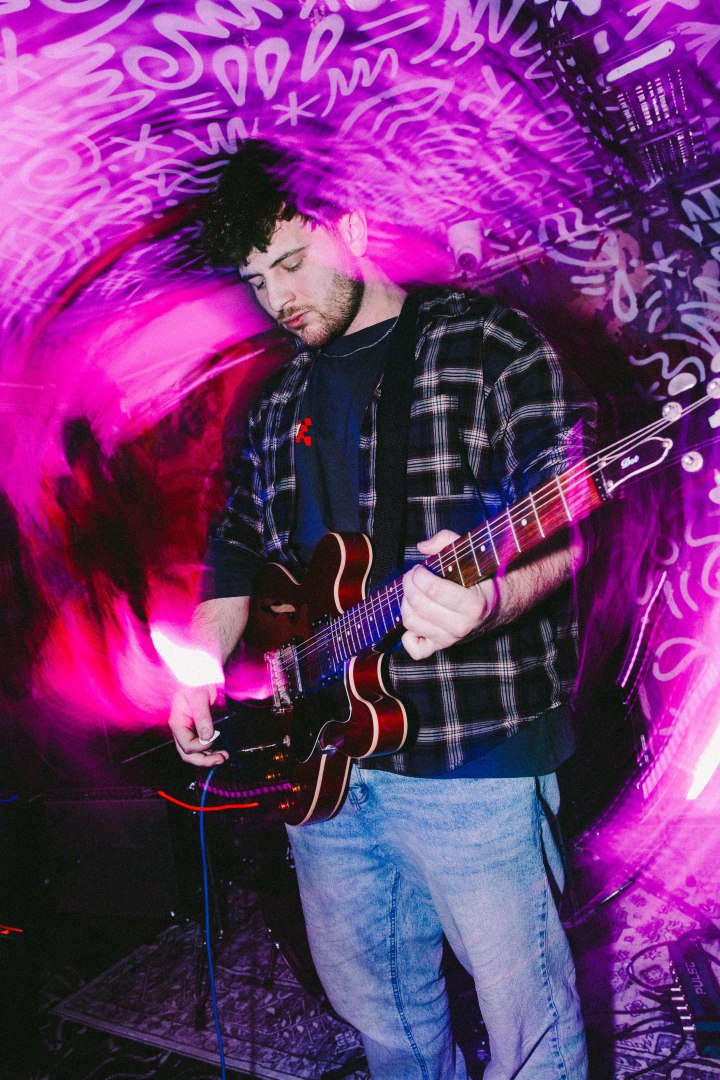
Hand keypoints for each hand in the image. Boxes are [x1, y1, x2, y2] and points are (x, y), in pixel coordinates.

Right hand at [168, 684, 229, 766]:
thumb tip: (207, 736)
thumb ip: (202, 716)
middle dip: (204, 759)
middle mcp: (182, 730)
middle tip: (221, 758)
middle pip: (188, 754)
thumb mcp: (199, 696)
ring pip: (195, 753)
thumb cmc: (196, 682)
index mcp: (177, 723)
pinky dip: (211, 752)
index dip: (201, 746)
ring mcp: (189, 732)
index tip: (215, 737)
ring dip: (208, 758)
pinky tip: (221, 752)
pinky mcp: (198, 731)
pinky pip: (202, 747)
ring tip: (224, 756)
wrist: (202, 676)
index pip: (186, 744)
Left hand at [401, 530, 496, 660]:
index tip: (421, 567)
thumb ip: (447, 541)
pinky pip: (417, 650)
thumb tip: (423, 547)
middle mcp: (462, 626)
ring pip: (412, 623)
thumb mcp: (472, 554)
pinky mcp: (443, 646)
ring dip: (406, 603)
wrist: (505, 603)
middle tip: (414, 575)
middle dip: (409, 584)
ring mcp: (451, 639)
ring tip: (413, 591)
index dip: (418, 574)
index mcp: (474, 605)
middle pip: (417, 605)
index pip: (432, 590)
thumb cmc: (486, 577)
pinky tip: (417, 617)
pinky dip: (408, 637)